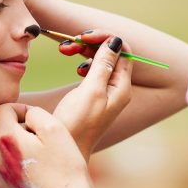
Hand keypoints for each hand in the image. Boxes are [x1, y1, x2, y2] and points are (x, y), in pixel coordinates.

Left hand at [0, 103, 94, 187]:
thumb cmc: (66, 167)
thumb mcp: (55, 129)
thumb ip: (34, 113)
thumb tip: (23, 114)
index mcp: (6, 139)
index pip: (1, 110)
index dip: (17, 108)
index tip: (31, 117)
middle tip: (16, 123)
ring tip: (20, 146)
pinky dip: (1, 163)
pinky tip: (21, 167)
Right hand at [53, 36, 132, 158]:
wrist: (64, 150)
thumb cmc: (76, 124)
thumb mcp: (91, 91)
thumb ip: (103, 65)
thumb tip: (116, 41)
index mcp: (121, 87)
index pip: (123, 50)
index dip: (104, 38)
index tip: (82, 37)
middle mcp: (117, 88)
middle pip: (111, 53)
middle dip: (91, 43)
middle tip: (68, 44)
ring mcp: (105, 91)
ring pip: (100, 59)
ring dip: (84, 51)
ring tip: (64, 49)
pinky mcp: (92, 95)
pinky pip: (92, 70)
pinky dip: (81, 62)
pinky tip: (73, 65)